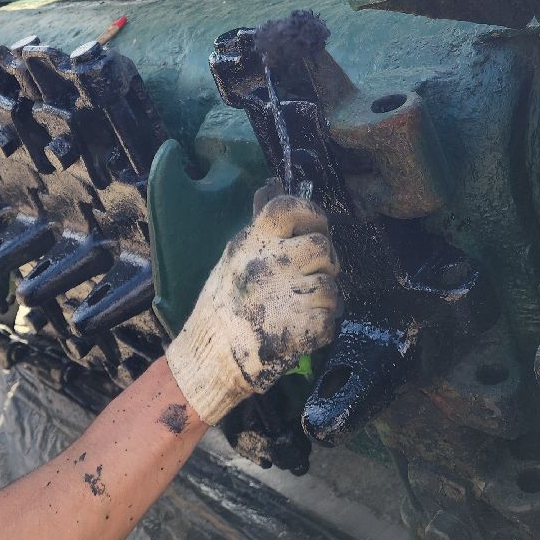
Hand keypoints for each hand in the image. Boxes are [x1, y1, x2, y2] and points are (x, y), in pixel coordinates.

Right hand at [165, 181, 340, 423]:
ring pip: (330, 287)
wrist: (209, 357)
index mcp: (252, 244)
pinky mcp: (298, 331)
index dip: (311, 213)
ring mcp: (285, 298)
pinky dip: (320, 329)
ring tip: (302, 307)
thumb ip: (260, 224)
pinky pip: (329, 322)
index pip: (288, 208)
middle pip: (322, 247)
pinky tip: (302, 331)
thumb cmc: (222, 304)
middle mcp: (269, 265)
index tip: (315, 228)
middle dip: (325, 263)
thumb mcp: (235, 255)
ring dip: (323, 300)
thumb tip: (272, 183)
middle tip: (311, 275)